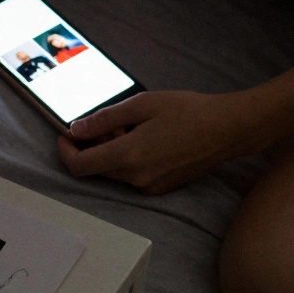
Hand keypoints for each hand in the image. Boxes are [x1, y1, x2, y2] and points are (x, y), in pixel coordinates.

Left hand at [56, 91, 259, 193]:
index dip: (65, 151)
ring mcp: (150, 186)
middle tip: (103, 122)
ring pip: (113, 173)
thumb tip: (75, 129)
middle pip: (95, 169)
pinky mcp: (161, 187)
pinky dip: (126, 159)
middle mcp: (136, 178)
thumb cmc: (187, 111)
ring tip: (128, 126)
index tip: (64, 135)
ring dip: (109, 152)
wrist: (228, 129)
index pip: (79, 166)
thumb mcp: (141, 105)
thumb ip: (103, 119)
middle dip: (90, 147)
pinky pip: (131, 176)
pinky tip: (143, 138)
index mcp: (128, 156)